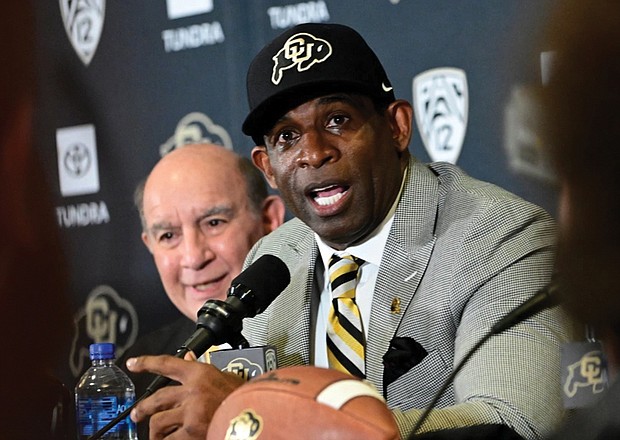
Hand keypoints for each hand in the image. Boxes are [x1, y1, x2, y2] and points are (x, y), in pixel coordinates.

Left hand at [126, 354, 244, 438]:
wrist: (260, 414)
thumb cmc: (245, 396)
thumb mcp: (226, 377)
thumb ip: (205, 369)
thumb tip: (189, 358)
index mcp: (201, 373)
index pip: (168, 363)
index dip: (147, 362)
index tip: (133, 363)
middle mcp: (192, 391)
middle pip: (157, 397)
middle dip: (143, 408)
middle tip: (137, 414)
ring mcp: (190, 412)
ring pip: (158, 421)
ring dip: (155, 431)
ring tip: (157, 436)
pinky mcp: (191, 431)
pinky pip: (168, 439)